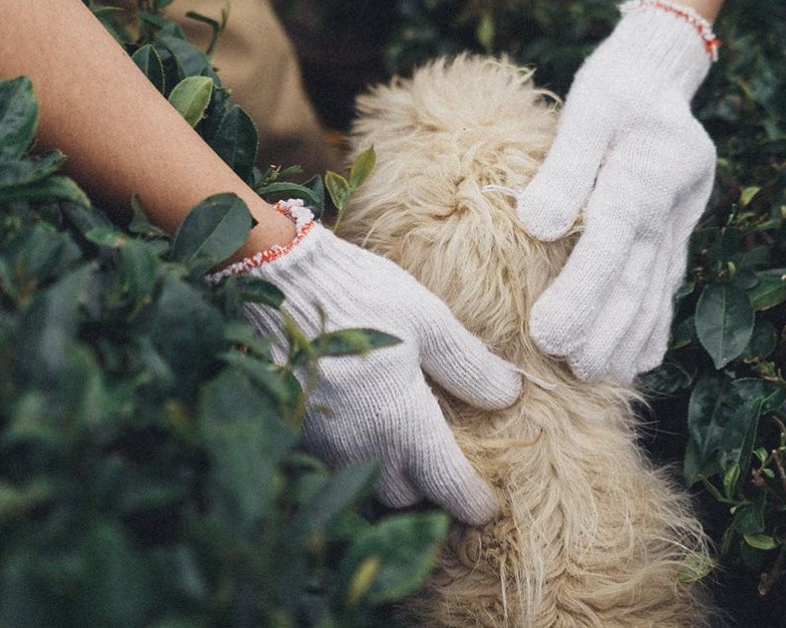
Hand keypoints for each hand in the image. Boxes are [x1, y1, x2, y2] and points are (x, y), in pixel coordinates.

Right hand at [230, 204, 521, 523]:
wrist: (277, 280)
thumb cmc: (361, 294)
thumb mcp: (428, 319)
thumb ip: (468, 364)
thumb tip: (508, 396)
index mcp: (402, 422)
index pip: (447, 485)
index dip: (472, 501)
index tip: (486, 505)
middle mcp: (361, 447)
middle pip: (404, 497)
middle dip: (427, 489)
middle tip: (444, 467)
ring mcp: (323, 445)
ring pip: (365, 485)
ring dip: (387, 476)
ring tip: (403, 449)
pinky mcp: (296, 431)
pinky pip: (333, 464)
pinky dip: (354, 457)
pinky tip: (361, 426)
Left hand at [515, 1, 716, 381]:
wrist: (661, 72)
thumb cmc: (615, 86)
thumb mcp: (589, 106)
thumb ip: (565, 165)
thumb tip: (536, 225)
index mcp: (649, 169)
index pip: (611, 240)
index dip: (582, 291)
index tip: (549, 334)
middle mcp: (672, 202)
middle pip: (636, 274)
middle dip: (605, 327)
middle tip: (572, 369)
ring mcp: (682, 219)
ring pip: (656, 286)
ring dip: (630, 335)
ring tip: (601, 375)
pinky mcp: (679, 228)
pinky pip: (668, 282)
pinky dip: (655, 322)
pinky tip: (640, 358)